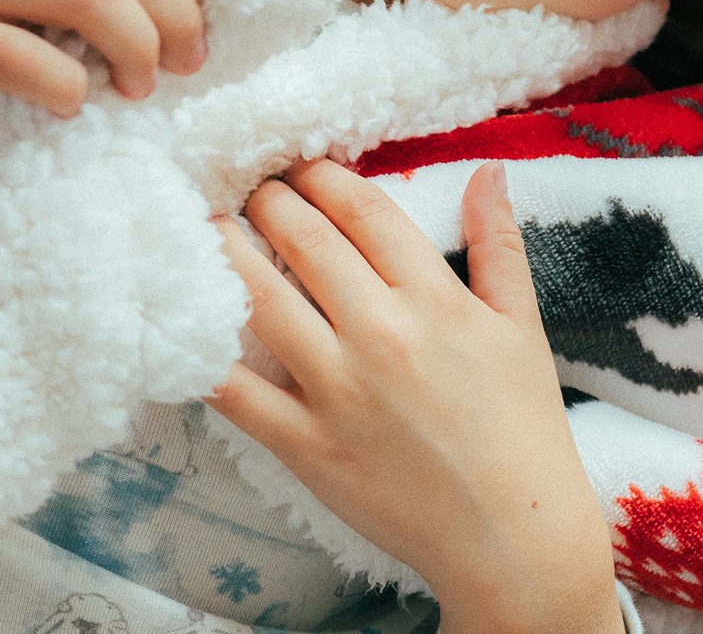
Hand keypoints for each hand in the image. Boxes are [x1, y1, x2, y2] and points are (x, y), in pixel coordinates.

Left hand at [207, 159, 622, 633]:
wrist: (512, 536)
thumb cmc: (521, 430)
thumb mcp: (521, 327)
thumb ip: (499, 244)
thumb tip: (489, 170)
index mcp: (434, 298)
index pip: (363, 210)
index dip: (323, 176)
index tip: (301, 166)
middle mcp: (381, 333)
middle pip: (303, 239)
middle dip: (267, 200)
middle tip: (249, 188)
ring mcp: (338, 390)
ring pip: (259, 299)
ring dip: (223, 251)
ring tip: (203, 226)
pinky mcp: (307, 444)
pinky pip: (238, 392)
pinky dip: (202, 356)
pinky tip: (182, 322)